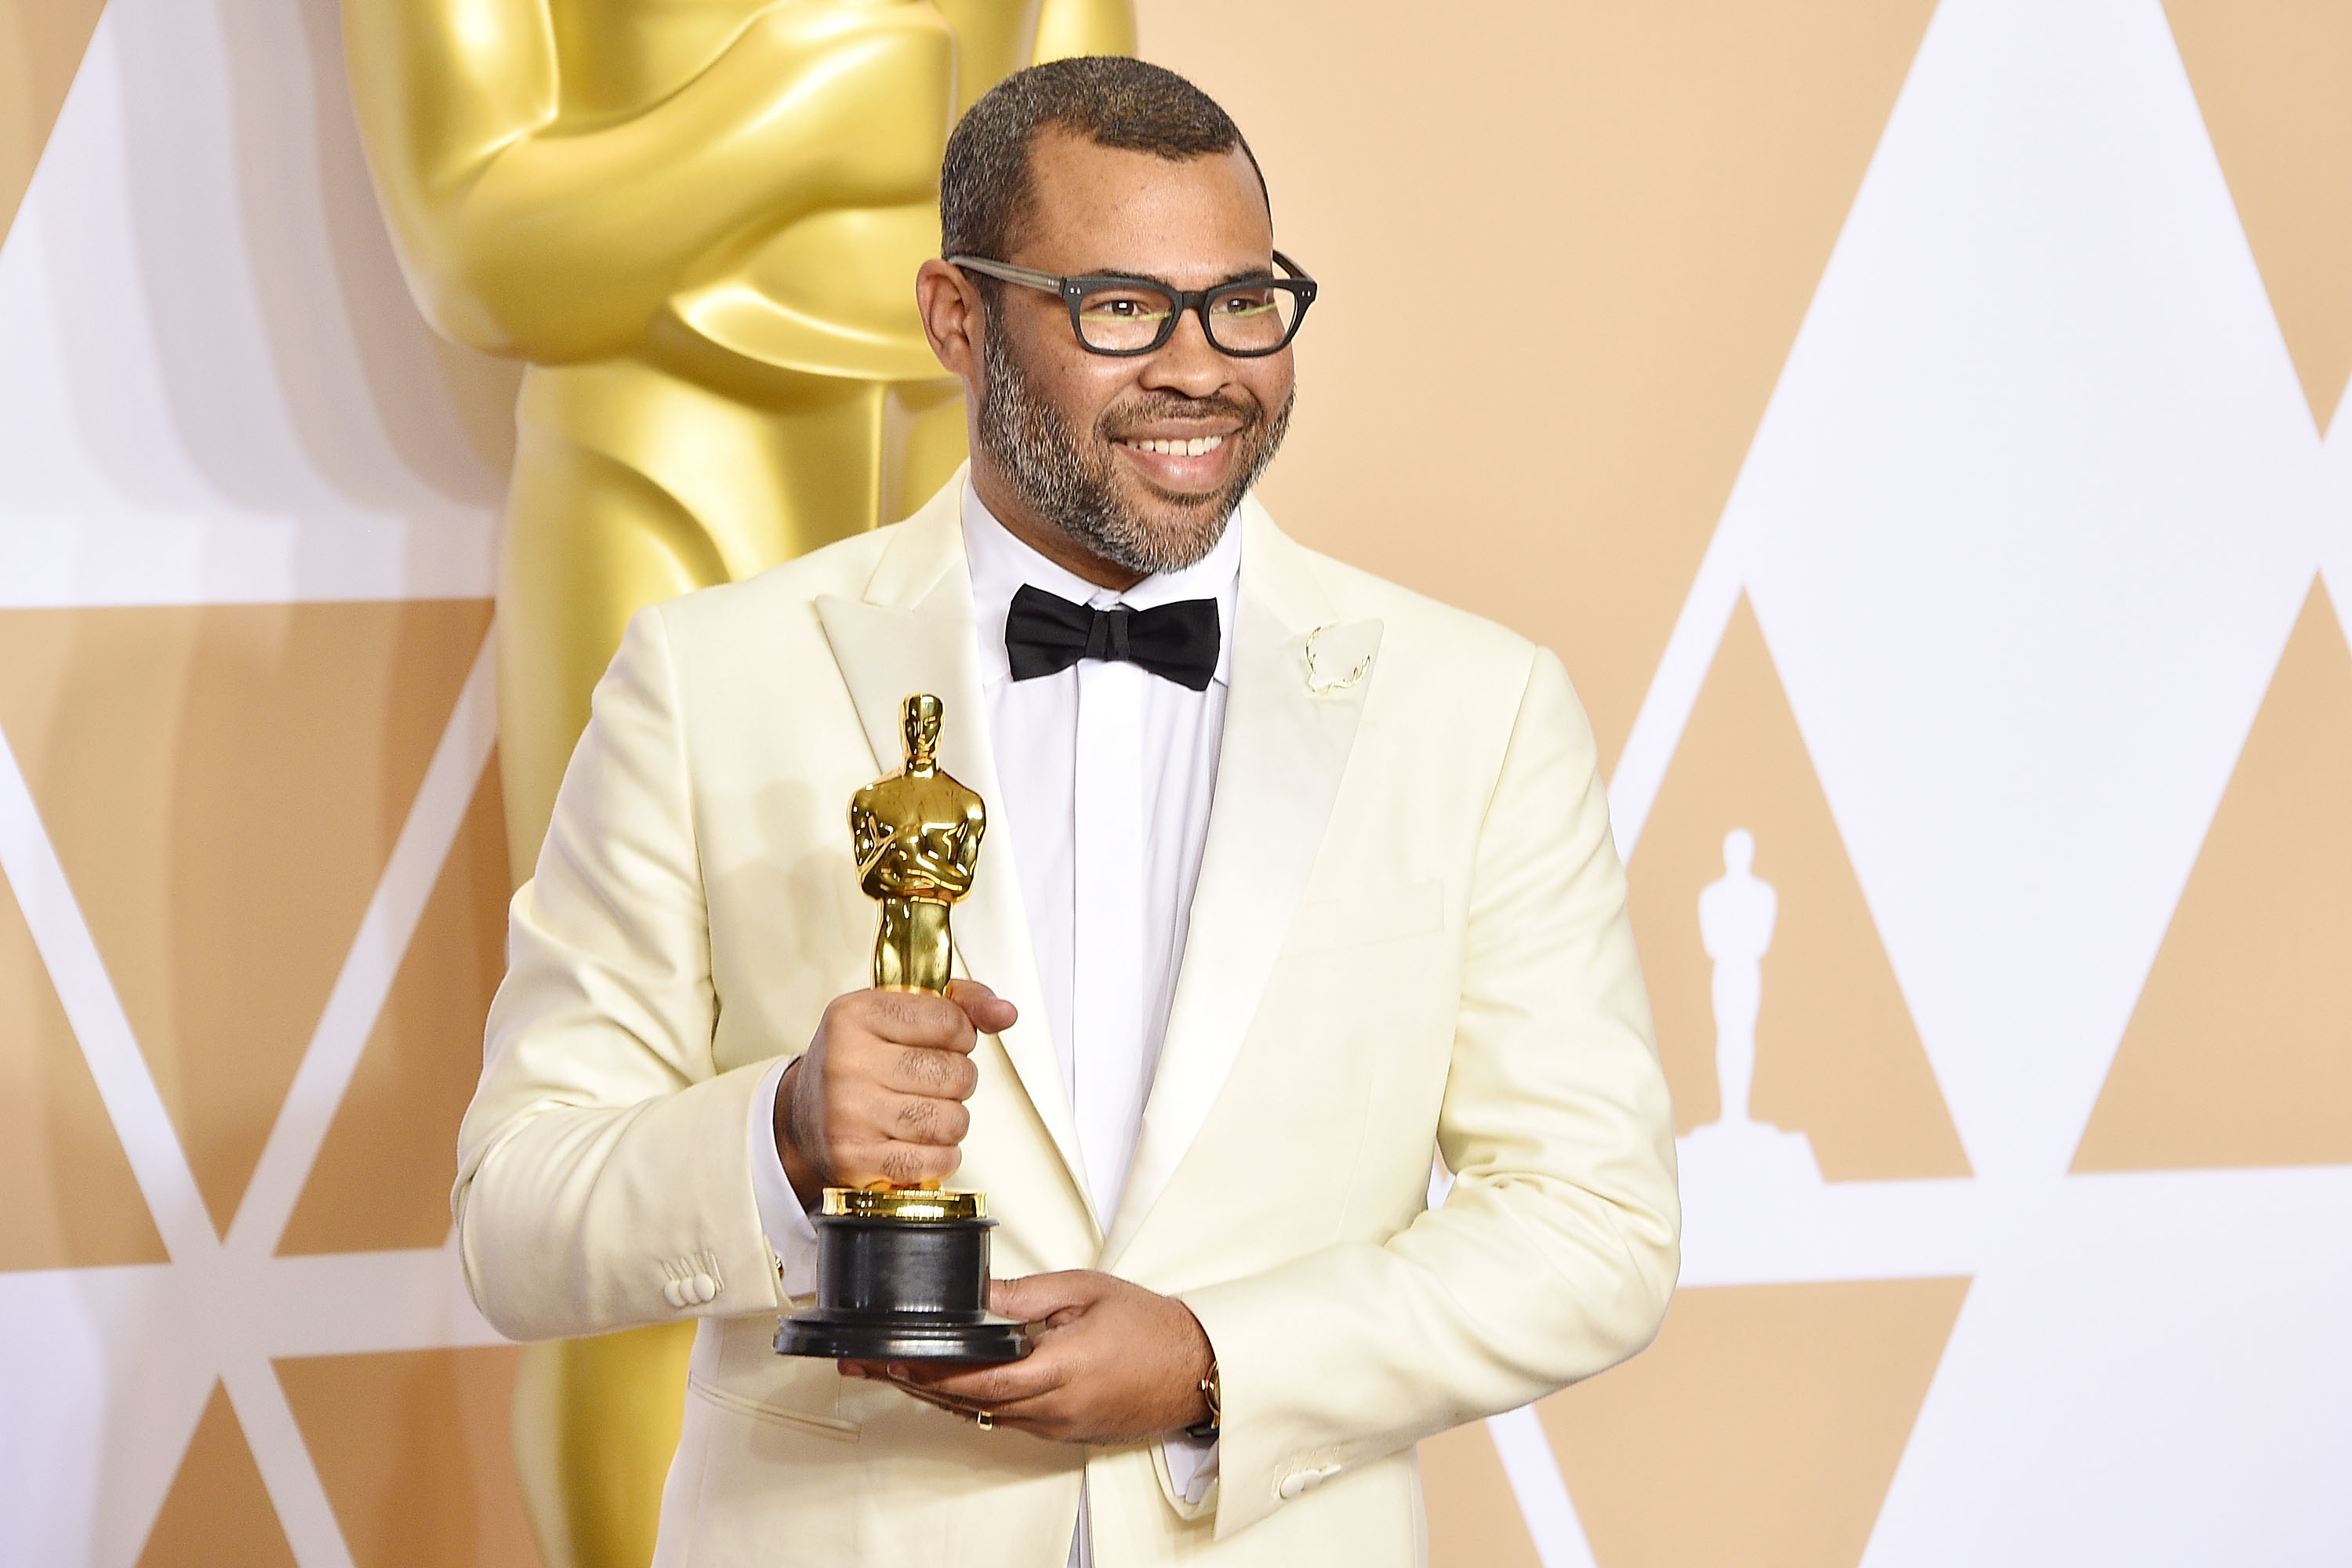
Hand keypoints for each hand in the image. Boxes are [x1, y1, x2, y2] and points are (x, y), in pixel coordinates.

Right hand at [776, 980, 1014, 1204]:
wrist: (801, 1121)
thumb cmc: (857, 1063)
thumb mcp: (894, 1016)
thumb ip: (959, 1004)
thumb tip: (1005, 1013)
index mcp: (856, 1014)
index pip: (950, 1021)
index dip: (961, 1035)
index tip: (944, 1042)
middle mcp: (847, 1061)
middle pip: (955, 1073)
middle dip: (959, 1080)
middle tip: (933, 1082)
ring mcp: (849, 1113)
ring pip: (951, 1120)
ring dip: (951, 1120)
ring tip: (924, 1112)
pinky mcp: (856, 1159)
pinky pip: (935, 1160)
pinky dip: (940, 1155)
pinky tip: (918, 1142)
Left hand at [848, 1272, 1214, 1444]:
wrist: (1196, 1369)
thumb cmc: (1151, 1328)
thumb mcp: (1087, 1291)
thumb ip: (1028, 1294)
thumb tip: (980, 1292)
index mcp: (1060, 1369)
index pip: (980, 1379)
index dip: (931, 1373)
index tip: (894, 1358)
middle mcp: (1054, 1408)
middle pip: (969, 1402)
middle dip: (915, 1384)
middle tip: (870, 1366)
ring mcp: (1057, 1425)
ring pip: (983, 1415)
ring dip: (938, 1397)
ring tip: (895, 1374)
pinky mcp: (1063, 1431)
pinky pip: (1006, 1420)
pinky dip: (971, 1403)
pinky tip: (948, 1388)